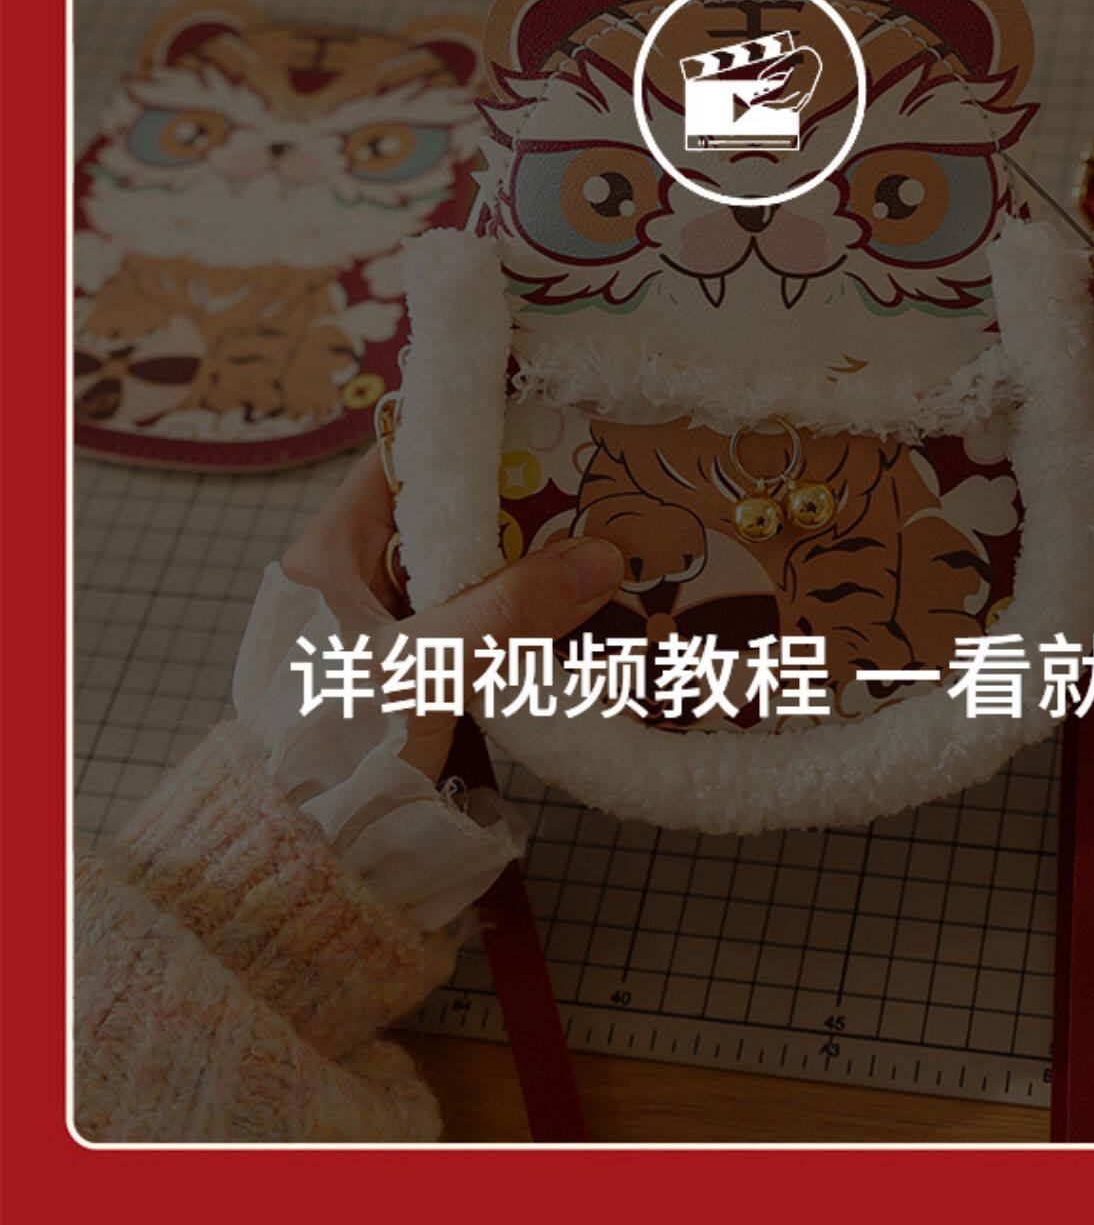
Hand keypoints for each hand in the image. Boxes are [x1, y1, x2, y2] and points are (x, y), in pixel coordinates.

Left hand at [281, 448, 622, 783]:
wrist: (308, 851)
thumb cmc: (338, 747)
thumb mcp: (425, 668)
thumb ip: (508, 612)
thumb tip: (600, 559)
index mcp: (330, 552)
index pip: (401, 462)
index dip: (467, 440)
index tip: (541, 427)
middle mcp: (356, 579)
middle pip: (445, 517)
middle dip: (517, 505)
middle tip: (593, 486)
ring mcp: (387, 628)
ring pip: (467, 574)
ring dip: (525, 567)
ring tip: (599, 545)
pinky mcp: (415, 673)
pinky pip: (475, 624)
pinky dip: (518, 618)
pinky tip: (574, 616)